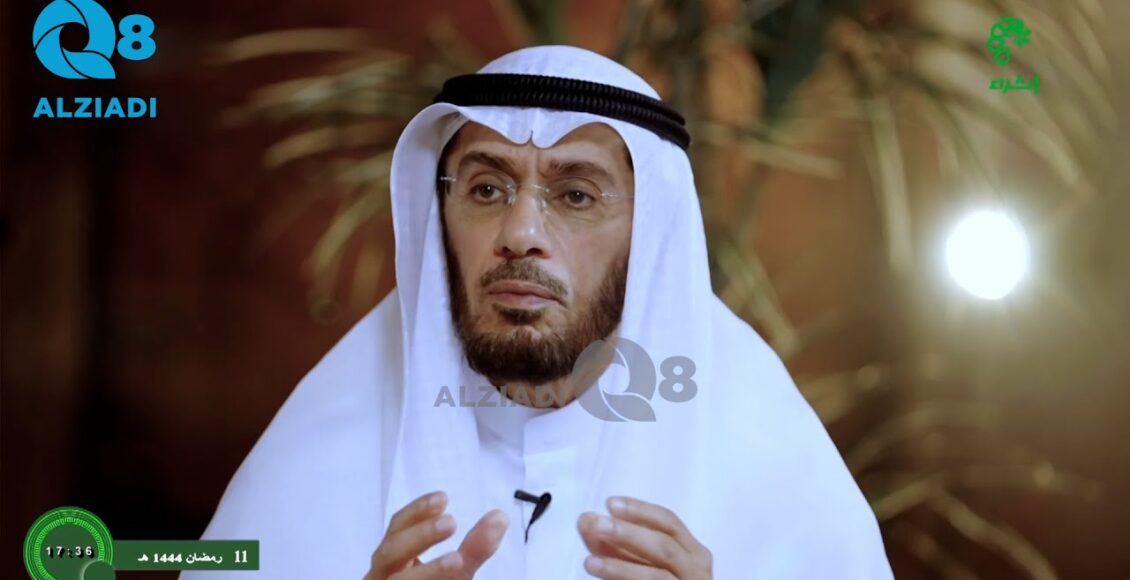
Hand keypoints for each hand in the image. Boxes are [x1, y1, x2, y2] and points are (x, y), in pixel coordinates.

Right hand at [365, 491, 508, 579]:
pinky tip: (454, 575)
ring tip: (458, 561)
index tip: (444, 498)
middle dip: (418, 537)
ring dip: (427, 571)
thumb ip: (474, 548)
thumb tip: (500, 517)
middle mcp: (382, 578)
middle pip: (388, 553)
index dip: (416, 513)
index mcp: (393, 561)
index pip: (396, 529)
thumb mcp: (455, 572)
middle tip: (451, 523)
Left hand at [577, 496, 711, 579]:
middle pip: (665, 546)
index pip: (668, 521)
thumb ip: (607, 542)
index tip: (610, 503)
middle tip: (598, 525)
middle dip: (629, 534)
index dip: (640, 510)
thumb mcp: (627, 560)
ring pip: (658, 577)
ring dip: (622, 568)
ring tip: (590, 562)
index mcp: (690, 551)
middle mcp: (696, 570)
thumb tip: (585, 519)